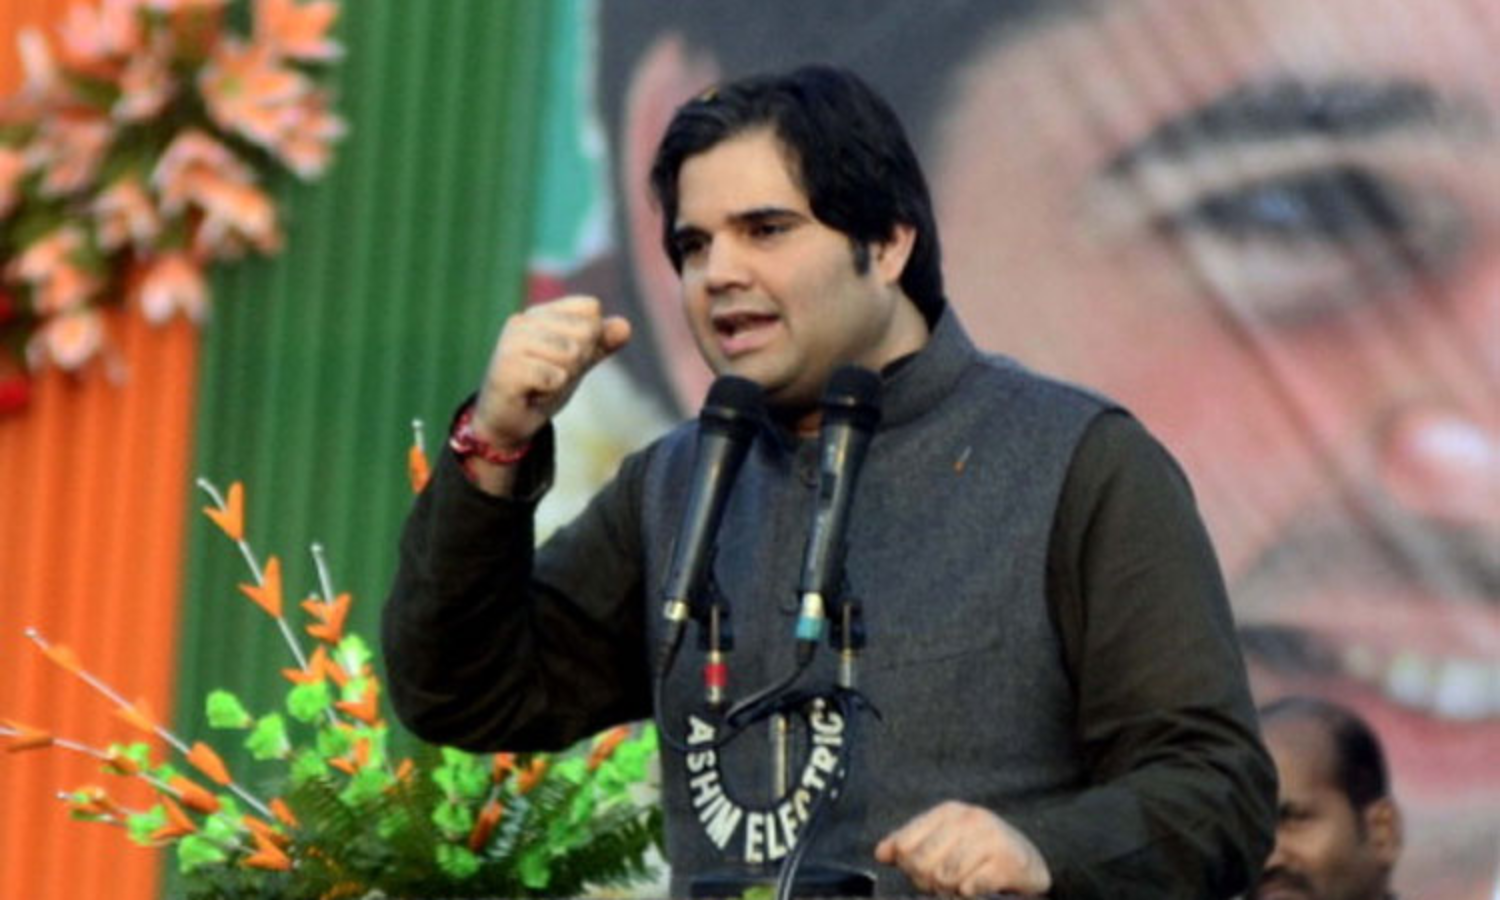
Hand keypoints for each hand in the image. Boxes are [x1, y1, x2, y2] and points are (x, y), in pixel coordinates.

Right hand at [472, 295, 631, 448]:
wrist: (507, 423)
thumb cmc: (541, 388)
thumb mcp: (578, 363)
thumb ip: (602, 344)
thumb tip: (626, 326)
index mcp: (541, 313)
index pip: (590, 308)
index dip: (592, 339)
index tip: (566, 359)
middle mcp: (524, 320)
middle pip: (585, 330)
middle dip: (578, 362)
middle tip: (552, 376)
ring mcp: (511, 342)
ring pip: (570, 352)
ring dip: (563, 378)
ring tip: (541, 385)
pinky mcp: (505, 368)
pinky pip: (553, 376)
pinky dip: (549, 391)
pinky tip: (531, 394)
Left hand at [875, 801, 1051, 896]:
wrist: (1029, 863)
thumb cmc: (979, 853)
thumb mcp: (944, 841)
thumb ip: (909, 844)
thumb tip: (881, 853)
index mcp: (948, 812)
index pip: (906, 845)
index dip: (909, 867)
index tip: (921, 873)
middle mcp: (969, 819)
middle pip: (923, 862)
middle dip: (929, 882)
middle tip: (943, 885)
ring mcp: (991, 838)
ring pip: (946, 876)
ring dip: (950, 891)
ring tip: (961, 887)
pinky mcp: (1009, 862)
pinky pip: (971, 886)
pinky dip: (969, 893)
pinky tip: (975, 890)